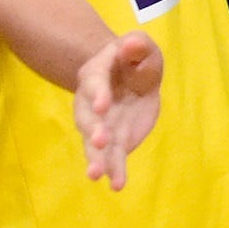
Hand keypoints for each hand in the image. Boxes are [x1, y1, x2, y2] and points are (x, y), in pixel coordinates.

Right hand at [73, 30, 162, 189]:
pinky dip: (115, 170)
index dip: (99, 95)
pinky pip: (112, 157)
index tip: (103, 106)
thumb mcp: (141, 46)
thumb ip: (137, 45)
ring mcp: (100, 124)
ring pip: (94, 144)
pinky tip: (117, 185)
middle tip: (98, 141)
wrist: (130, 76)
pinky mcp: (114, 140)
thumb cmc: (135, 58)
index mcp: (96, 74)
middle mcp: (91, 102)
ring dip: (96, 158)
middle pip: (88, 118)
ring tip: (96, 174)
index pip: (95, 83)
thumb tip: (132, 43)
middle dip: (92, 129)